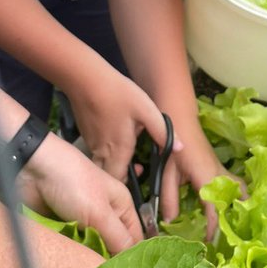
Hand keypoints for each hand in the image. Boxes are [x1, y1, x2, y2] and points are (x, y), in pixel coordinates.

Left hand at [17, 131, 141, 254]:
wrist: (34, 172)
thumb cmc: (73, 183)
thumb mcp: (100, 212)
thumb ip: (117, 237)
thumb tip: (132, 261)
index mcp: (121, 207)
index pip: (134, 238)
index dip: (133, 258)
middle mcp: (105, 216)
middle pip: (112, 247)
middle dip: (108, 264)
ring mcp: (82, 224)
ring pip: (90, 250)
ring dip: (87, 262)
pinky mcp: (62, 230)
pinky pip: (71, 249)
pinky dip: (70, 258)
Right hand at [63, 58, 173, 182]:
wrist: (86, 80)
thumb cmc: (119, 94)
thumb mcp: (147, 111)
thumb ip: (162, 132)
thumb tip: (180, 149)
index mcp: (118, 150)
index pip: (118, 182)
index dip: (127, 187)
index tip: (141, 175)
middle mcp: (101, 152)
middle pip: (107, 177)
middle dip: (120, 178)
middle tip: (136, 168)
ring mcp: (91, 144)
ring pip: (99, 166)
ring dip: (112, 166)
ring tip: (128, 154)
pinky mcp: (86, 134)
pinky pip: (94, 153)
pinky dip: (105, 154)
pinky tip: (115, 139)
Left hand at [160, 130, 242, 238]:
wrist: (180, 123)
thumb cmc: (173, 148)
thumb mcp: (166, 175)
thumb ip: (168, 197)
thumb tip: (171, 220)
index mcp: (207, 177)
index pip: (215, 208)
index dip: (214, 228)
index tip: (210, 243)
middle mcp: (219, 174)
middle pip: (237, 195)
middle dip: (237, 214)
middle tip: (231, 233)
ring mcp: (221, 169)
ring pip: (239, 187)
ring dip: (240, 202)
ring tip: (235, 221)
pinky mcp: (218, 167)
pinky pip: (233, 182)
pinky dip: (235, 195)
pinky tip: (228, 205)